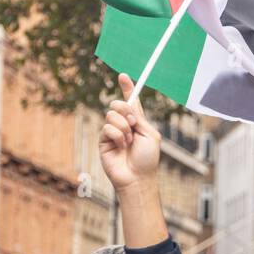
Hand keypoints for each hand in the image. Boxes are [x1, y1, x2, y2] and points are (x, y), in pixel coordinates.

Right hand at [99, 74, 160, 189]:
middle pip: (117, 104)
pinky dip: (117, 136)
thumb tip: (127, 110)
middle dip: (125, 110)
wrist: (137, 178)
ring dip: (124, 127)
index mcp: (137, 122)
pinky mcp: (103, 140)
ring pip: (111, 115)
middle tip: (133, 124)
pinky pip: (107, 127)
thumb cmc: (147, 159)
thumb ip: (139, 119)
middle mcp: (124, 125)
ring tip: (129, 142)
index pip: (131, 102)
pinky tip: (122, 147)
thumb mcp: (150, 135)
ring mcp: (113, 132)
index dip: (127, 88)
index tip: (123, 76)